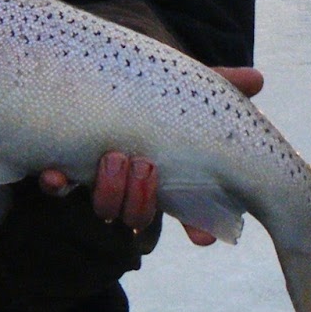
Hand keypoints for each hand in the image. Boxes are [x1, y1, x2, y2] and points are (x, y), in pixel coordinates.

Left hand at [39, 64, 264, 241]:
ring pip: (106, 209)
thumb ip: (218, 84)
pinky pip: (59, 190)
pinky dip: (57, 184)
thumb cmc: (150, 90)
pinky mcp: (64, 169)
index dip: (199, 228)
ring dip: (110, 191)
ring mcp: (98, 182)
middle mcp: (133, 188)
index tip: (203, 236)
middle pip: (140, 216)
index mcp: (168, 175)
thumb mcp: (183, 88)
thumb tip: (257, 78)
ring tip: (113, 158)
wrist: (97, 75)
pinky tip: (54, 174)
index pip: (190, 214)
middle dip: (143, 199)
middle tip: (144, 166)